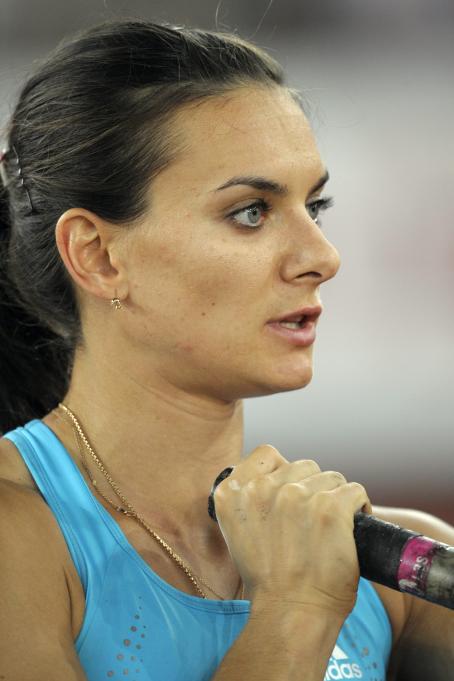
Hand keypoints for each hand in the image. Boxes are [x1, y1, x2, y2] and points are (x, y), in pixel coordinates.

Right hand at [213, 445, 371, 617]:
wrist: (290, 614)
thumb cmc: (270, 580)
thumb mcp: (240, 532)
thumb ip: (252, 500)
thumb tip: (279, 480)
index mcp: (232, 492)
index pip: (266, 454)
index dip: (284, 471)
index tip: (291, 492)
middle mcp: (261, 488)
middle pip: (303, 466)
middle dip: (313, 487)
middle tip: (315, 519)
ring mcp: (295, 496)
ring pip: (331, 477)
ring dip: (336, 497)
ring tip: (334, 526)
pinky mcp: (329, 508)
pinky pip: (354, 490)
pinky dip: (360, 506)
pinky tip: (354, 526)